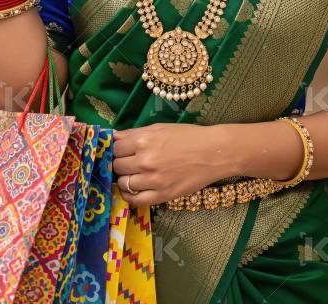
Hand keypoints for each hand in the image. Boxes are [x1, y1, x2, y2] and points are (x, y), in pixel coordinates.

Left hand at [112, 122, 229, 206]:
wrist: (213, 153)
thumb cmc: (188, 136)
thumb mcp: (160, 128)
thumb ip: (135, 133)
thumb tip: (114, 137)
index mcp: (144, 140)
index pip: (116, 148)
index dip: (118, 150)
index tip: (123, 151)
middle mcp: (145, 160)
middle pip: (118, 166)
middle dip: (121, 164)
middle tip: (129, 163)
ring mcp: (153, 180)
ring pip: (124, 183)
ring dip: (126, 179)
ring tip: (134, 175)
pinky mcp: (162, 195)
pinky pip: (135, 200)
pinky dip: (129, 196)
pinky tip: (132, 190)